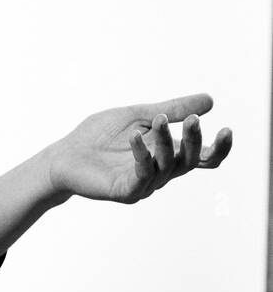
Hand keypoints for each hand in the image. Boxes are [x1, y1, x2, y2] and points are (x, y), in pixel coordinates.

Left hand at [44, 93, 232, 203]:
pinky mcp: (126, 190)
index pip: (202, 156)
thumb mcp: (138, 116)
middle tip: (192, 120)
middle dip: (193, 140)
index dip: (218, 147)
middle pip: (190, 161)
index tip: (227, 129)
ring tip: (158, 120)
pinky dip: (142, 155)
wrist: (64, 155)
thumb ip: (171, 109)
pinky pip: (142, 175)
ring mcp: (145, 183)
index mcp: (167, 154)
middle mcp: (161, 171)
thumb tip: (210, 100)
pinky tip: (134, 137)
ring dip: (166, 142)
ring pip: (168, 167)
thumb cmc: (99, 136)